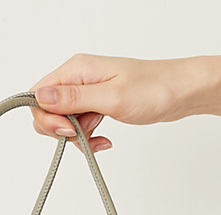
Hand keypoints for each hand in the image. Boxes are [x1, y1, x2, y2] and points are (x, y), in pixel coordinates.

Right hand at [29, 53, 197, 151]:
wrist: (182, 91)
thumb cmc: (154, 89)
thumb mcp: (111, 97)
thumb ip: (74, 99)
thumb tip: (40, 97)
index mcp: (76, 69)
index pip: (38, 95)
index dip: (46, 118)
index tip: (67, 130)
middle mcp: (79, 78)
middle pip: (48, 110)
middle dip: (61, 130)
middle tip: (83, 136)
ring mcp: (89, 91)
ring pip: (64, 121)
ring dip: (78, 137)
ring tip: (100, 139)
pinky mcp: (99, 103)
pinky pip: (81, 124)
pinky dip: (89, 137)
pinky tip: (104, 140)